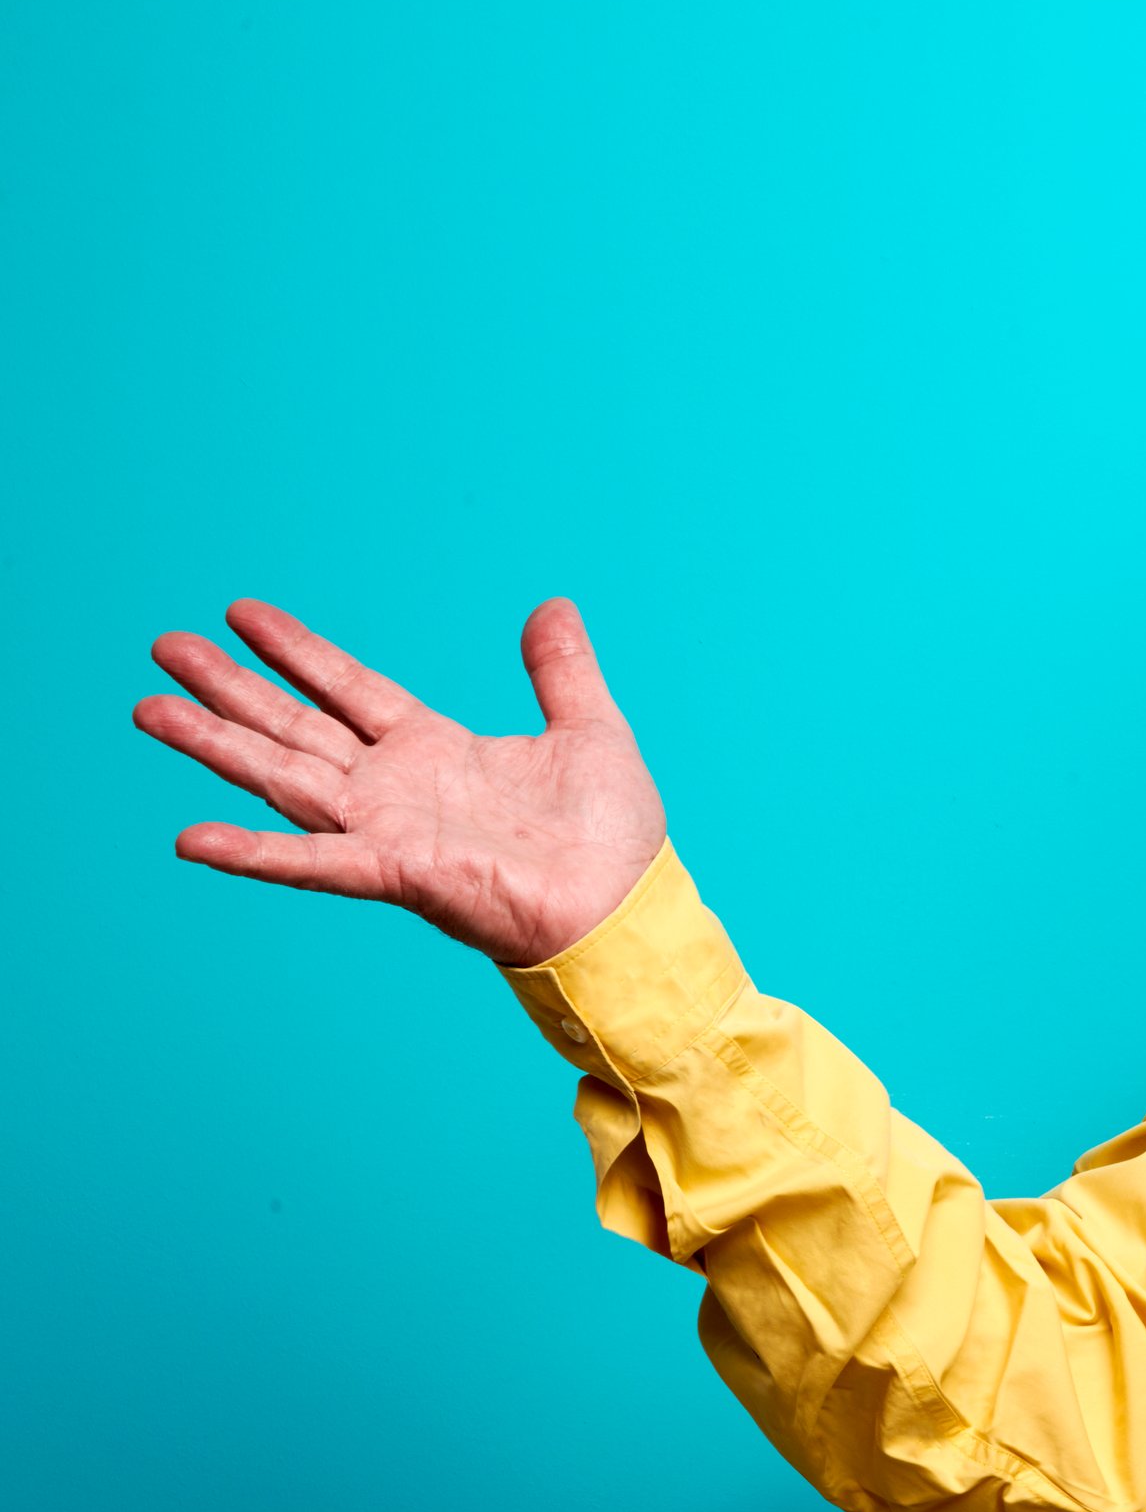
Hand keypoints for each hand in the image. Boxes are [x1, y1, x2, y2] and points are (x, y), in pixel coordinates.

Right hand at [133, 599, 668, 966]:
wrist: (630, 905)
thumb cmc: (611, 837)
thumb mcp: (589, 730)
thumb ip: (562, 670)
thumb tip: (553, 606)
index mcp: (435, 750)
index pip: (348, 689)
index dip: (296, 651)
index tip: (240, 613)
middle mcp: (397, 788)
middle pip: (295, 727)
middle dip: (229, 689)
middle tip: (164, 646)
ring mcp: (389, 829)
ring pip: (284, 778)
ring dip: (216, 745)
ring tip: (149, 709)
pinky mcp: (399, 872)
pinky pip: (316, 861)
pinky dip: (254, 853)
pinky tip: (192, 838)